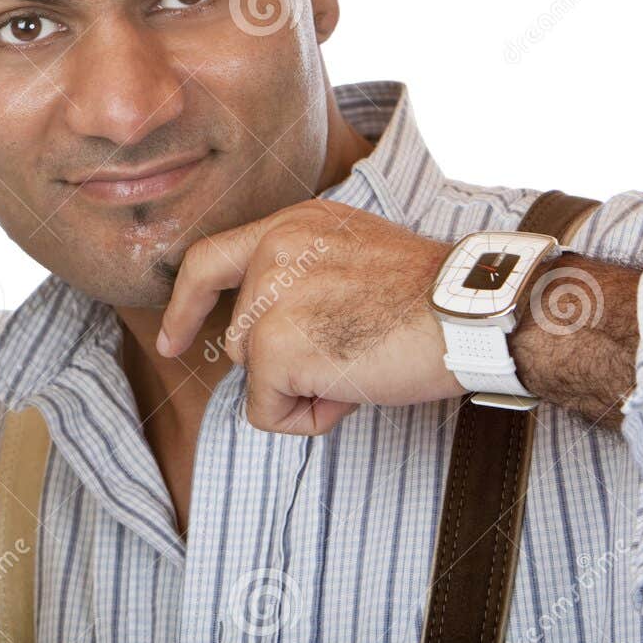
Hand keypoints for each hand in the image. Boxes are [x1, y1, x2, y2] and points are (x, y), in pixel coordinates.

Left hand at [158, 200, 461, 434]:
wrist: (471, 313)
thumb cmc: (432, 298)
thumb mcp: (354, 259)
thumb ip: (304, 279)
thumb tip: (268, 342)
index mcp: (292, 224)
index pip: (210, 260)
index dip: (184, 307)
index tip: (172, 340)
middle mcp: (272, 251)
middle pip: (238, 338)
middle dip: (286, 364)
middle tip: (355, 353)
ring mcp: (269, 297)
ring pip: (254, 374)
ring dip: (303, 389)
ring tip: (362, 365)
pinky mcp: (274, 347)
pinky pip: (266, 411)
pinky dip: (308, 418)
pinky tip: (355, 390)